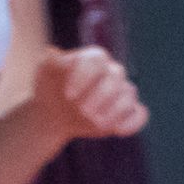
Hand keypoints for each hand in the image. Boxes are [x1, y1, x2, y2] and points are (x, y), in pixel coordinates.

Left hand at [32, 45, 146, 140]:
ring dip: (114, 111)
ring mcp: (121, 92)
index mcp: (94, 59)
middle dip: (100, 95)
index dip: (84, 77)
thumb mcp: (44, 74)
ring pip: (128, 95)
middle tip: (83, 111)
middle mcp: (111, 72)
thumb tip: (52, 52)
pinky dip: (132, 123)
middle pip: (115, 77)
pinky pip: (139, 114)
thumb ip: (50, 62)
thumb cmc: (50, 89)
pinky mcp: (126, 112)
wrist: (54, 113)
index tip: (68, 95)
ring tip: (96, 123)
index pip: (97, 60)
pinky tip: (117, 131)